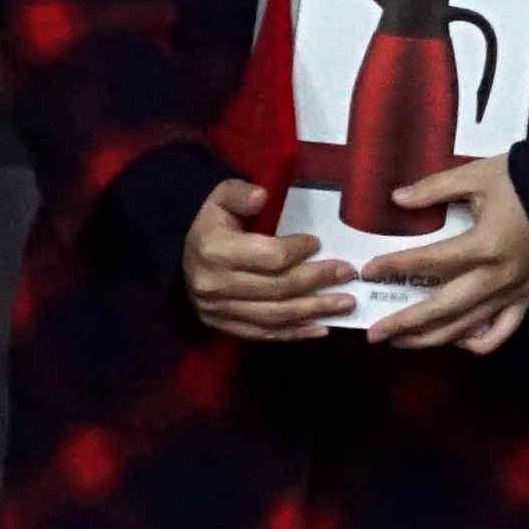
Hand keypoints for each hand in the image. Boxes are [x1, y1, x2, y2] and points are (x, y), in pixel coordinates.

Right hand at [180, 174, 363, 340]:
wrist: (180, 257)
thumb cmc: (211, 224)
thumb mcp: (220, 198)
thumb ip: (240, 194)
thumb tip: (261, 196)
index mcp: (215, 250)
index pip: (269, 257)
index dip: (298, 251)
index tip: (319, 243)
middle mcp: (215, 285)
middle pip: (277, 288)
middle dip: (318, 281)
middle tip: (348, 274)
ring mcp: (219, 311)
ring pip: (275, 316)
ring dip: (314, 311)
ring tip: (345, 304)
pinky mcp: (224, 327)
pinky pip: (264, 334)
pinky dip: (295, 334)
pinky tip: (322, 328)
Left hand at [362, 158, 528, 355]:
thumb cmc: (524, 179)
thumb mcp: (476, 175)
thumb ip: (434, 189)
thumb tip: (396, 198)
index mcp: (486, 244)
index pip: (431, 261)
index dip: (396, 266)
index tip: (369, 270)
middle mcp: (498, 276)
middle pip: (444, 308)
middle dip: (406, 324)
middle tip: (375, 333)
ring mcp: (514, 291)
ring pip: (468, 328)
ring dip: (432, 338)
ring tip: (402, 342)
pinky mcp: (527, 297)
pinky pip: (501, 332)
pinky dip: (477, 342)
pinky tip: (455, 339)